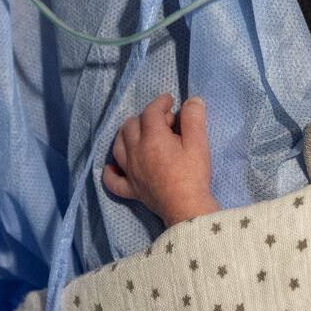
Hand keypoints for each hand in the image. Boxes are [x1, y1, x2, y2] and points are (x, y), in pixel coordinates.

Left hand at [103, 94, 217, 223]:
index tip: (170, 101)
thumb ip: (194, 119)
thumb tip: (192, 101)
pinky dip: (111, 171)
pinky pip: (113, 180)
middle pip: (130, 126)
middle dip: (145, 117)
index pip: (151, 113)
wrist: (187, 209)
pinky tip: (113, 167)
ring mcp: (130, 172)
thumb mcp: (199, 144)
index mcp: (153, 139)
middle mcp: (135, 152)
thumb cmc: (194, 175)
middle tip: (163, 122)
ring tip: (139, 134)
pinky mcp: (131, 190)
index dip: (160, 103)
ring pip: (118, 146)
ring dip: (126, 135)